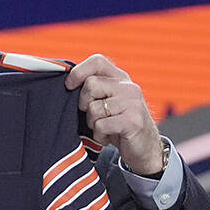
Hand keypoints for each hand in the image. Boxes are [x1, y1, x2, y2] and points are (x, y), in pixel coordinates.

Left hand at [65, 54, 164, 174]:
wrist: (144, 148)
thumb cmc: (118, 124)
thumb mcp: (107, 101)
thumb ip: (93, 89)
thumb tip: (66, 83)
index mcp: (120, 78)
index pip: (98, 61)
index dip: (78, 72)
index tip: (69, 86)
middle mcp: (128, 87)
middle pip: (90, 84)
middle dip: (84, 104)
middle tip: (94, 115)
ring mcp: (132, 103)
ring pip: (93, 108)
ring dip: (92, 123)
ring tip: (104, 127)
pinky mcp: (133, 121)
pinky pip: (101, 125)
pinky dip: (99, 135)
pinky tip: (108, 137)